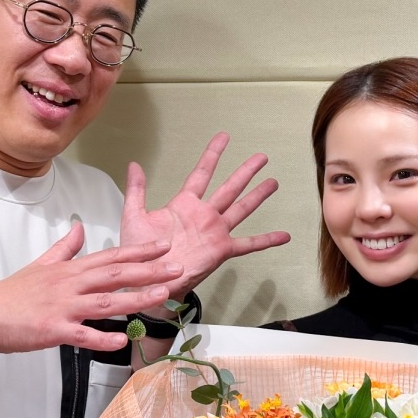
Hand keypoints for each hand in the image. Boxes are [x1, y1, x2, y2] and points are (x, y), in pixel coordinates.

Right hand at [0, 223, 181, 354]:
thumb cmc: (12, 294)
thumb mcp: (40, 264)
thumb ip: (64, 248)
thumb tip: (78, 228)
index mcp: (70, 270)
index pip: (111, 257)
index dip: (139, 251)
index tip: (164, 245)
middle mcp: (70, 285)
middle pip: (115, 275)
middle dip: (149, 270)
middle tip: (178, 267)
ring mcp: (62, 307)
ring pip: (106, 302)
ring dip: (136, 298)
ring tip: (162, 295)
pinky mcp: (52, 330)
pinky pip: (82, 335)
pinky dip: (102, 338)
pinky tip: (123, 340)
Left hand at [120, 133, 289, 298]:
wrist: (147, 279)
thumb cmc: (139, 252)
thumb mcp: (134, 216)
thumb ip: (136, 190)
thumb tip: (134, 164)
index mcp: (184, 205)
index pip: (201, 173)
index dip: (212, 155)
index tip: (224, 137)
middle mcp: (204, 215)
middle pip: (229, 187)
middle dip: (245, 171)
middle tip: (261, 156)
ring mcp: (215, 232)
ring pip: (241, 209)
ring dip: (257, 195)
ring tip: (273, 182)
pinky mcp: (221, 250)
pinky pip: (248, 244)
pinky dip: (266, 240)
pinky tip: (283, 235)